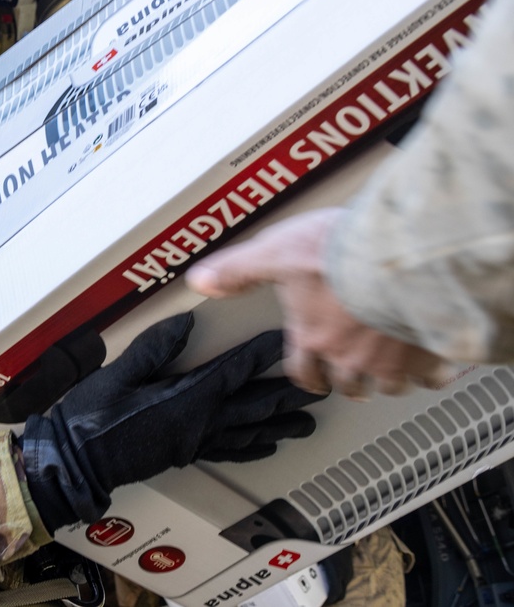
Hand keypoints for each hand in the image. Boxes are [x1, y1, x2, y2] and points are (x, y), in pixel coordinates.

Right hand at [19, 313, 319, 530]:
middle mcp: (198, 423)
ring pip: (250, 431)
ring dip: (281, 423)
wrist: (76, 461)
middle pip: (256, 406)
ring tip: (306, 420)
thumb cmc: (92, 419)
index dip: (264, 353)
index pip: (236, 371)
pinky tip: (267, 445)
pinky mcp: (186, 454)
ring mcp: (195, 442)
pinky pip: (230, 451)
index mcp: (185, 399)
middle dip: (289, 394)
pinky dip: (254, 447)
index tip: (284, 339)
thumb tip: (184, 323)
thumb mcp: (117, 374)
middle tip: (318, 385)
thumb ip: (154, 347)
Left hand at [185, 207, 444, 397]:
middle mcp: (350, 355)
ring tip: (392, 372)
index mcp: (313, 336)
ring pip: (389, 384)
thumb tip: (200, 281)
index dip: (307, 377)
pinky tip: (436, 362)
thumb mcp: (275, 252)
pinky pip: (434, 374)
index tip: (312, 380)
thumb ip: (239, 270)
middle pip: (348, 384)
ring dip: (388, 380)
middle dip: (348, 382)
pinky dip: (434, 371)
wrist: (402, 254)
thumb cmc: (338, 252)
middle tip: (352, 381)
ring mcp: (392, 358)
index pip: (303, 371)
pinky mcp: (431, 351)